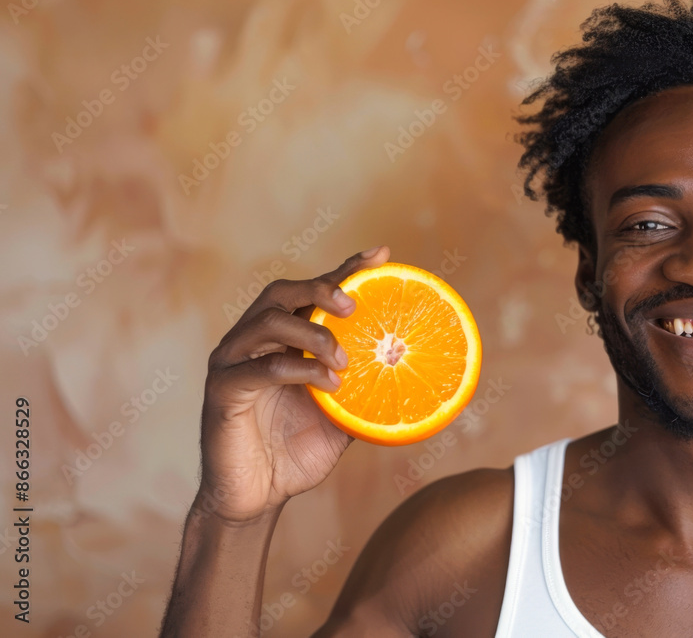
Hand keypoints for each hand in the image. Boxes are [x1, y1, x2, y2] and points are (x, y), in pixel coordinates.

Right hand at [196, 245, 388, 522]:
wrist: (257, 499)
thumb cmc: (295, 453)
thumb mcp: (341, 418)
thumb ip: (364, 391)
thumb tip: (410, 373)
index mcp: (282, 340)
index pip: (312, 293)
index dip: (344, 269)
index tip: (381, 255)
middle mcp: (252, 341)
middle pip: (281, 293)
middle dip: (320, 289)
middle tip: (354, 305)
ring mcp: (233, 362)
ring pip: (268, 322)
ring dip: (313, 333)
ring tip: (345, 358)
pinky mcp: (221, 390)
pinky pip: (260, 368)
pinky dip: (298, 370)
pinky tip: (328, 383)